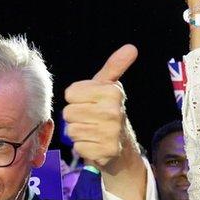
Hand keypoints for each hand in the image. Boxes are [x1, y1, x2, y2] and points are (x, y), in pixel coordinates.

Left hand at [63, 45, 139, 170]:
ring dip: (78, 132)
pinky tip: (94, 144)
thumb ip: (115, 65)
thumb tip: (131, 47)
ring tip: (92, 131)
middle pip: (68, 112)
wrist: (122, 144)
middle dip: (76, 116)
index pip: (70, 93)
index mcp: (112, 92)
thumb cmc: (107, 110)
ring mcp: (111, 133)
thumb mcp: (108, 86)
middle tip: (90, 118)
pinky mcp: (106, 151)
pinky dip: (83, 147)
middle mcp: (114, 111)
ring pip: (71, 130)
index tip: (89, 102)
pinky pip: (78, 147)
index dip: (76, 98)